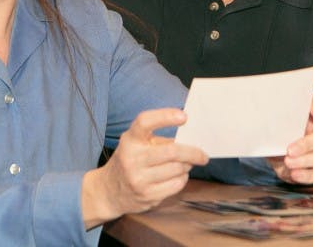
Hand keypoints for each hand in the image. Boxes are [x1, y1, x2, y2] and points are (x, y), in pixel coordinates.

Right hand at [81, 108, 208, 227]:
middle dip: (193, 152)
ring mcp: (138, 179)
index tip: (184, 116)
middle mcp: (132, 158)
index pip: (145, 122)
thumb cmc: (130, 161)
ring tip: (187, 164)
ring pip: (177, 169)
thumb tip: (191, 138)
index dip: (165, 116)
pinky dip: (182, 178)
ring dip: (187, 166)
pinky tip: (178, 176)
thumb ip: (158, 139)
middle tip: (203, 154)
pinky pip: (176, 184)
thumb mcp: (136, 144)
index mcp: (130, 140)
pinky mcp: (147, 196)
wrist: (108, 191)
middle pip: (171, 151)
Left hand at [269, 92, 312, 183]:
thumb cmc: (278, 137)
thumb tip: (259, 118)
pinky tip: (294, 173)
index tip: (312, 110)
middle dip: (307, 143)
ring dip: (305, 161)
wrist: (277, 158)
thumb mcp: (274, 127)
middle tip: (290, 150)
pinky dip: (306, 174)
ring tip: (288, 163)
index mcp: (311, 115)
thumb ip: (273, 121)